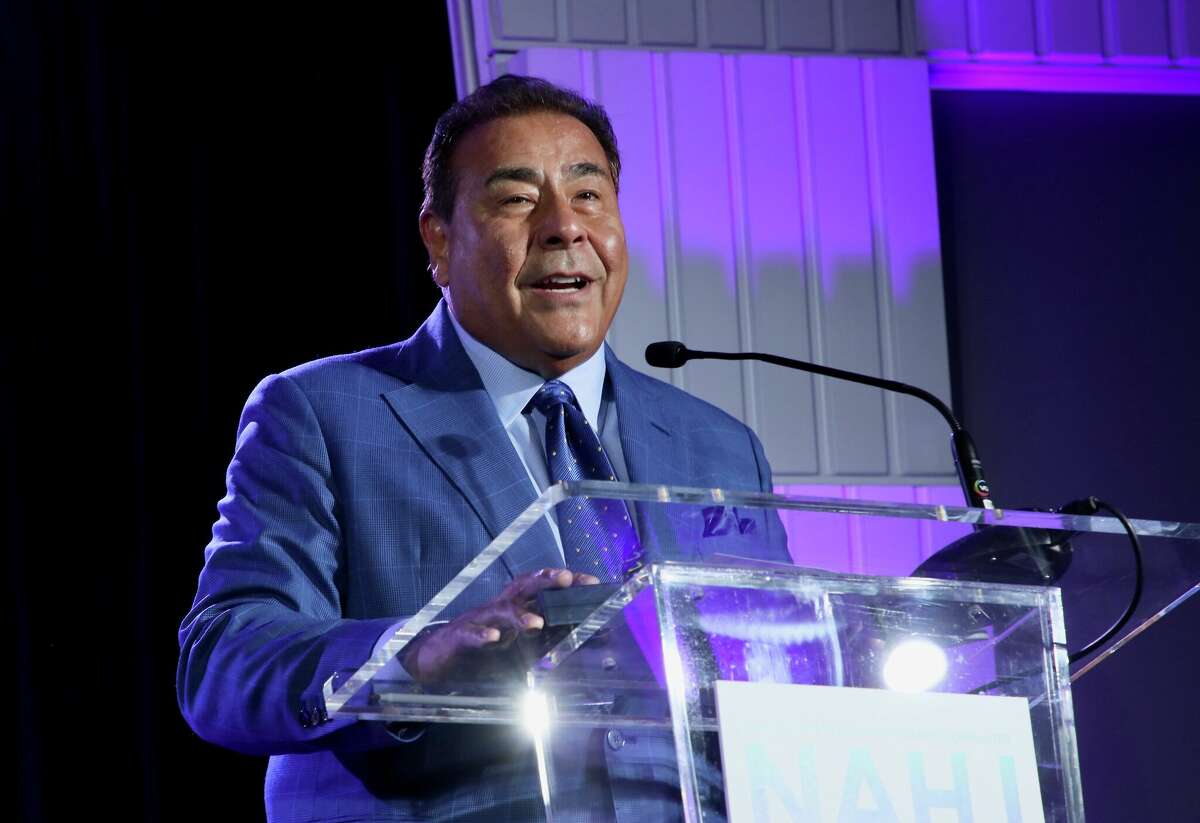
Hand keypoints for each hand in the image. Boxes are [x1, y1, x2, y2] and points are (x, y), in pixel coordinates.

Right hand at [402, 568, 598, 682]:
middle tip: (565, 580)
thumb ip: (556, 641)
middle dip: (545, 580)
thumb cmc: (487, 653)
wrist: (440, 663)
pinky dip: (482, 635)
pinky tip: (494, 639)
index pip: (544, 589)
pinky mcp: (459, 637)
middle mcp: (500, 608)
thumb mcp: (526, 649)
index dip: (567, 582)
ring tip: (536, 623)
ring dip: (519, 615)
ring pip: (500, 609)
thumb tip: (595, 637)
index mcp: (517, 608)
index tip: (591, 582)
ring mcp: (479, 620)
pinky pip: (470, 632)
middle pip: (524, 586)